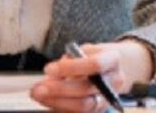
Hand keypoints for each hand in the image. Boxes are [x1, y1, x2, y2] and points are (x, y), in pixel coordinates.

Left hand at [30, 41, 152, 111]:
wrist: (116, 69)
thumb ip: (72, 60)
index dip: (70, 68)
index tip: (49, 69)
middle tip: (38, 88)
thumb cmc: (97, 57)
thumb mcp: (87, 49)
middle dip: (59, 89)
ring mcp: (108, 98)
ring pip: (83, 106)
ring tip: (39, 95)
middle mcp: (114, 81)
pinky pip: (79, 112)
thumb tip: (51, 75)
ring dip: (57, 102)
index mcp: (113, 60)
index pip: (94, 64)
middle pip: (86, 89)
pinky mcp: (100, 110)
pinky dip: (61, 108)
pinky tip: (48, 102)